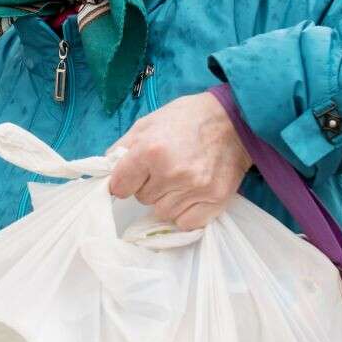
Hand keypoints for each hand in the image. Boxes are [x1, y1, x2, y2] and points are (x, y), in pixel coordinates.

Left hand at [106, 92, 252, 229]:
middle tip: (165, 168)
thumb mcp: (148, 123)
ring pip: (162, 212)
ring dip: (167, 199)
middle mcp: (171, 172)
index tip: (132, 177)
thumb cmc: (188, 118)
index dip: (124, 181)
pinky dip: (186, 212)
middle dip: (149, 186)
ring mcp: (195, 188)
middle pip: (142, 199)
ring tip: (181, 178)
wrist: (235, 119)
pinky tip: (192, 193)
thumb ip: (122, 148)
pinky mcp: (215, 199)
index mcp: (150, 150)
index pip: (119, 186)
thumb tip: (107, 172)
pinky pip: (186, 222)